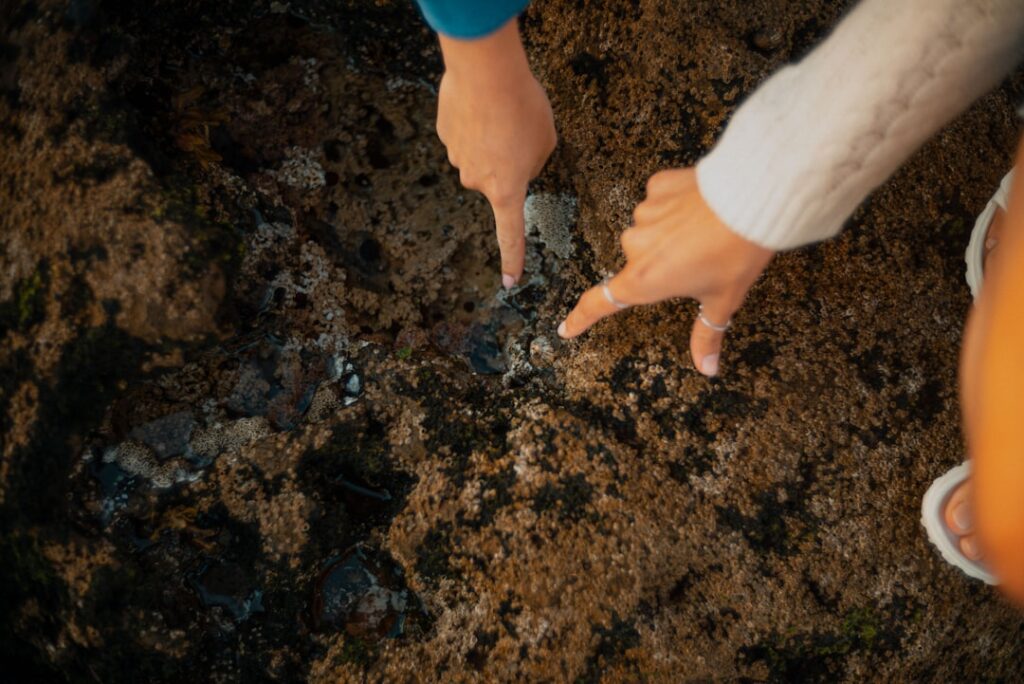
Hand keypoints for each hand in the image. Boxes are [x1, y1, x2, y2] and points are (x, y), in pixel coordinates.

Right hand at [436, 20, 555, 286]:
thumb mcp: (546, 141)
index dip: (512, 259)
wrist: (485, 72)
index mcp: (507, 190)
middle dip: (509, 160)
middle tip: (521, 129)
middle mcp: (477, 181)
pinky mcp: (444, 133)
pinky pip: (465, 132)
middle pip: (498, 178)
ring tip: (502, 110)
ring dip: (493, 138)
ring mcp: (456, 157)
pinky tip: (482, 102)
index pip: (510, 235)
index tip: (509, 282)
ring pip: (481, 154)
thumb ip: (535, 163)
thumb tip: (516, 164)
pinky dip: (476, 121)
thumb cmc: (523, 107)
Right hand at [558, 168, 773, 376]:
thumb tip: (707, 369)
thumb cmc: (736, 254)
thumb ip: (706, 335)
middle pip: (639, 263)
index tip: (566, 328)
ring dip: (668, 233)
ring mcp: (643, 214)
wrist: (753, 199)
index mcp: (644, 280)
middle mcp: (635, 247)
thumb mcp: (722, 300)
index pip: (599, 304)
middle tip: (698, 260)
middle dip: (662, 264)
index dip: (580, 319)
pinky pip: (659, 201)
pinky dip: (675, 206)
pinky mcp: (656, 186)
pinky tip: (698, 207)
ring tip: (703, 232)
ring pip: (650, 230)